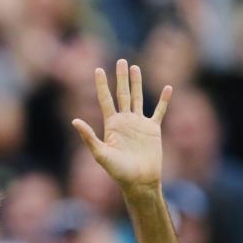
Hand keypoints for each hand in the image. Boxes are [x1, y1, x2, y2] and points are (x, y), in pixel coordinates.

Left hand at [72, 59, 171, 194]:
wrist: (139, 181)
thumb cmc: (118, 171)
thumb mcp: (101, 154)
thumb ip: (88, 137)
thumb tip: (74, 120)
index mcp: (111, 125)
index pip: (105, 99)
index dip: (101, 84)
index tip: (97, 69)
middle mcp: (125, 121)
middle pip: (122, 94)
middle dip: (121, 78)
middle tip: (121, 60)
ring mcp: (139, 124)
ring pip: (139, 98)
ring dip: (138, 83)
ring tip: (135, 67)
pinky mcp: (154, 129)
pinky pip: (160, 111)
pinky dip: (164, 100)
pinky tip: (168, 88)